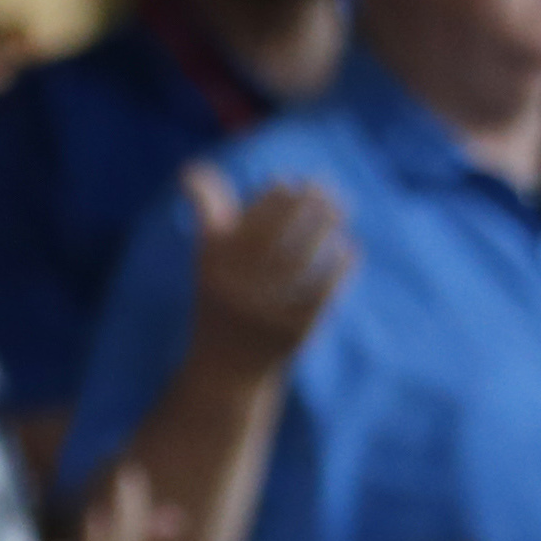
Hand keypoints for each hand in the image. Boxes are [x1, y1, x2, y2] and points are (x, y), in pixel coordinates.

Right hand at [185, 164, 356, 376]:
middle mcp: (235, 290)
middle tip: (330, 190)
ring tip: (341, 211)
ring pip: (302, 262)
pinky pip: (322, 293)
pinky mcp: (291, 335)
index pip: (251, 220)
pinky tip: (350, 249)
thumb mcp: (207, 259)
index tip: (294, 183)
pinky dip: (339, 268)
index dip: (277, 196)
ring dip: (326, 229)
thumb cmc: (219, 300)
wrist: (225, 371)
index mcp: (213, 267)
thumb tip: (190, 170)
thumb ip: (205, 213)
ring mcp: (264, 313)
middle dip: (309, 207)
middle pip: (280, 237)